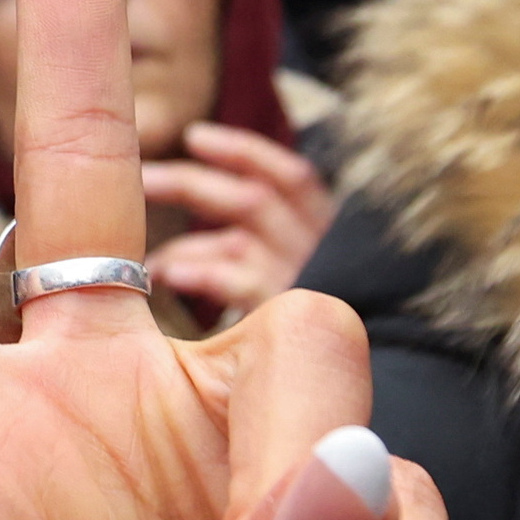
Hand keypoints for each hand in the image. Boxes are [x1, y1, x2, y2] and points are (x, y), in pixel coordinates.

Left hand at [143, 121, 333, 317]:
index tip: (196, 136)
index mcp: (331, 231)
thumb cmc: (319, 334)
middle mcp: (322, 248)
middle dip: (192, 183)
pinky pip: (239, 281)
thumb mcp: (301, 279)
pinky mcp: (290, 314)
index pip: (292, 176)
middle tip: (142, 181)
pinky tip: (169, 276)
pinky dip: (201, 272)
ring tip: (150, 263)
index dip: (244, 151)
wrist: (377, 383)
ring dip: (186, 242)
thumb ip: (258, 250)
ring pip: (239, 239)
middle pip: (253, 199)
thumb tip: (184, 237)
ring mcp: (307, 279)